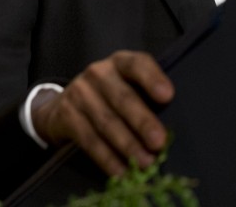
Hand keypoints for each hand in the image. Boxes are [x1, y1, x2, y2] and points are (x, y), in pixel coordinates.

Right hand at [31, 50, 174, 175]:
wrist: (64, 105)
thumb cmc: (108, 97)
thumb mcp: (126, 86)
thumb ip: (146, 98)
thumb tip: (171, 128)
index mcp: (120, 63)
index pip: (137, 64)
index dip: (152, 78)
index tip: (168, 96)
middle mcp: (98, 74)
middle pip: (123, 98)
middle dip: (142, 122)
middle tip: (159, 142)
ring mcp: (80, 94)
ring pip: (107, 122)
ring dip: (128, 146)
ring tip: (145, 163)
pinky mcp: (67, 116)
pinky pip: (90, 141)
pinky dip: (108, 159)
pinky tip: (122, 172)